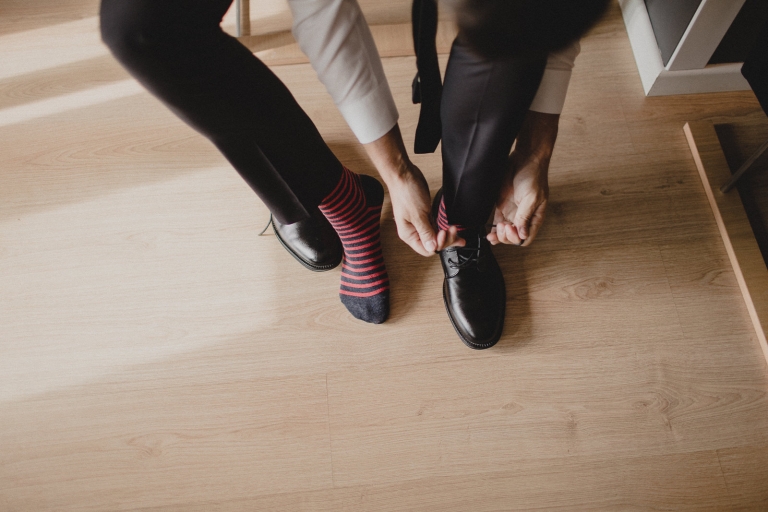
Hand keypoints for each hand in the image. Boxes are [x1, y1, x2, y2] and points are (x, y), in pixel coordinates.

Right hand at [364, 124, 462, 255]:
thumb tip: (432, 248)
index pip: (426, 249)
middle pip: (432, 244)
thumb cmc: (405, 192)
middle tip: (454, 232)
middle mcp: (413, 231)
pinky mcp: (424, 215)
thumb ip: (426, 232)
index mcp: (408, 234)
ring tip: (457, 233)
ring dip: (447, 235)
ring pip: (435, 236)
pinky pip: (435, 226)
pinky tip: (451, 229)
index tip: (444, 233)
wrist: (403, 175)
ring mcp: (419, 223)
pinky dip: (443, 229)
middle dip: (445, 239)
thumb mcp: (417, 214)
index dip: (438, 244)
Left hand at [487, 151, 548, 245]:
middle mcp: (523, 217)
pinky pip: (497, 222)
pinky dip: (493, 229)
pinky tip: (489, 233)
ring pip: (504, 232)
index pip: (526, 237)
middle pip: (514, 237)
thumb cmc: (533, 176)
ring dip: (498, 235)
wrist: (524, 158)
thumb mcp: (531, 198)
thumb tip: (523, 235)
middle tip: (503, 227)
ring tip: (494, 231)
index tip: (511, 229)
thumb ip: (525, 217)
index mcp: (534, 217)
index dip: (518, 238)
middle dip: (507, 236)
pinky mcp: (502, 205)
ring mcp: (512, 211)